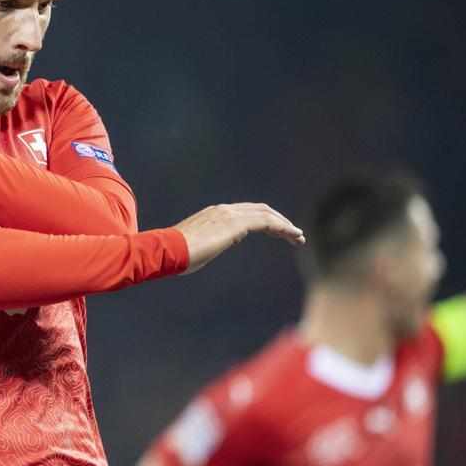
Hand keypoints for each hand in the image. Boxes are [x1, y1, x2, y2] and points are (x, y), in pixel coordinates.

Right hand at [174, 203, 304, 273]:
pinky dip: (282, 228)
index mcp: (214, 213)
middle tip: (294, 234)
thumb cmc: (177, 255)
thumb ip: (211, 242)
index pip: (245, 212)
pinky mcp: (235, 224)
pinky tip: (293, 236)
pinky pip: (266, 222)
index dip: (264, 220)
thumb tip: (221, 243)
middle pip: (260, 209)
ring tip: (299, 237)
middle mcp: (224, 209)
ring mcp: (229, 214)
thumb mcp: (197, 247)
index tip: (276, 233)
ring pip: (266, 214)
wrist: (167, 250)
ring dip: (285, 225)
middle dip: (279, 220)